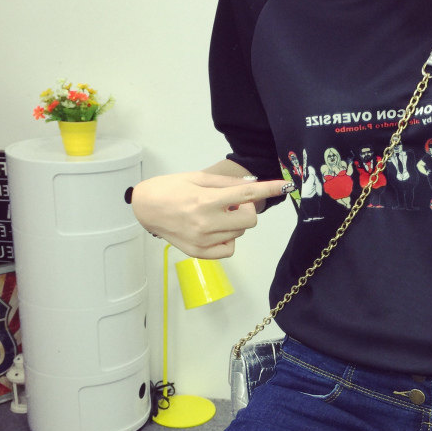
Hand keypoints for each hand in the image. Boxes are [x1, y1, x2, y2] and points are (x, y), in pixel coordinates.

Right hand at [131, 172, 289, 258]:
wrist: (145, 208)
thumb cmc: (171, 188)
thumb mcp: (198, 177)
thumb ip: (227, 184)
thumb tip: (253, 186)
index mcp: (206, 200)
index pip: (246, 195)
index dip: (269, 188)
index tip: (286, 184)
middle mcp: (206, 222)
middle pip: (250, 221)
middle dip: (246, 210)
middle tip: (231, 204)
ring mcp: (203, 241)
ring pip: (239, 234)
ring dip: (234, 224)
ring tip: (214, 215)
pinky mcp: (199, 253)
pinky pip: (229, 248)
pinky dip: (227, 239)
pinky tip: (213, 229)